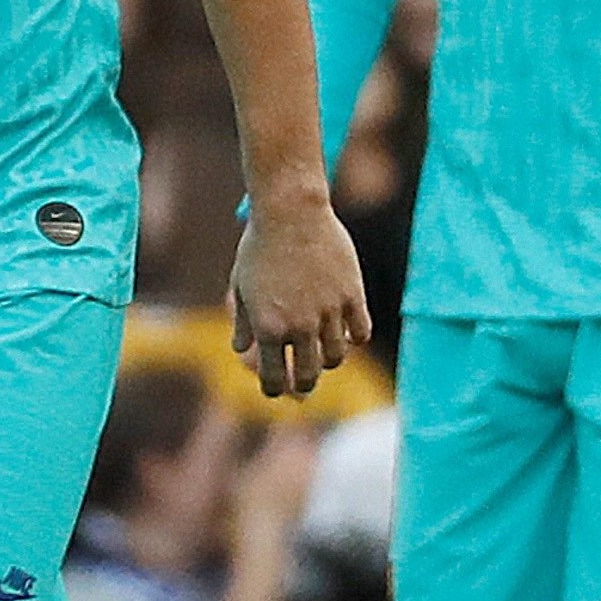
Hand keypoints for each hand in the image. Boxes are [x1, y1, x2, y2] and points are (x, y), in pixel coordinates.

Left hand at [229, 185, 369, 402]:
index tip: (275, 387)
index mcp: (268, 328)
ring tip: (321, 351)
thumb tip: (241, 350)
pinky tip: (345, 330)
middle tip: (302, 381)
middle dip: (302, 383)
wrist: (290, 212)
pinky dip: (353, 337)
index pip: (274, 378)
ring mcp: (329, 312)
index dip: (274, 388)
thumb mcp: (240, 285)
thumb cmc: (260, 246)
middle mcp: (300, 326)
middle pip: (308, 376)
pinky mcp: (352, 296)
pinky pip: (360, 333)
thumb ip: (243, 322)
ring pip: (335, 357)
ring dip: (326, 359)